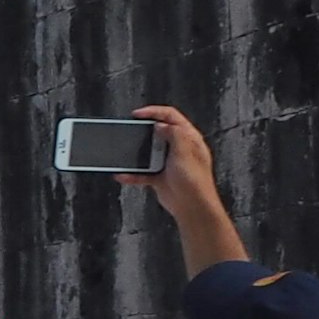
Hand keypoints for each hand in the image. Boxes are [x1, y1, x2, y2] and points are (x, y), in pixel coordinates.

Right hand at [132, 101, 242, 272]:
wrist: (192, 207)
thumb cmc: (195, 182)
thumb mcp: (185, 151)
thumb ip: (173, 134)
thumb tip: (161, 125)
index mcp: (189, 139)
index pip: (171, 117)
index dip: (154, 112)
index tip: (137, 115)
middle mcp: (179, 149)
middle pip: (158, 132)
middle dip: (143, 132)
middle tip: (131, 133)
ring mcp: (168, 162)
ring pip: (148, 152)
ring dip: (136, 155)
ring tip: (127, 154)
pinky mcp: (160, 176)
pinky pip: (142, 172)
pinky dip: (132, 174)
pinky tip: (124, 175)